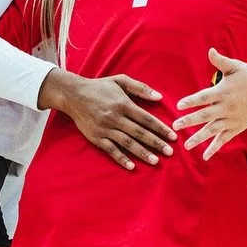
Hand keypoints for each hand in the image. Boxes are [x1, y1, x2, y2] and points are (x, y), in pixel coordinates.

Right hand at [42, 70, 175, 170]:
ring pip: (127, 143)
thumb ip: (140, 88)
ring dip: (142, 153)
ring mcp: (105, 129)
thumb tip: (159, 97)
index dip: (160, 128)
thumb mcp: (120, 80)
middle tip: (170, 152)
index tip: (173, 137)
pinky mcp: (96, 137)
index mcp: (123, 104)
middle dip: (156, 143)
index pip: (146, 119)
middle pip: (139, 133)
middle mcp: (115, 118)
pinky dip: (121, 158)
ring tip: (155, 161)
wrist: (73, 95)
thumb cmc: (100, 87)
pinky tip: (131, 166)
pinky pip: (110, 150)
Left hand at [174, 50, 246, 157]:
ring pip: (213, 130)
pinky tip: (205, 156)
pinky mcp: (237, 127)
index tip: (178, 106)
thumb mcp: (235, 66)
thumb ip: (220, 61)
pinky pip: (224, 139)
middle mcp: (227, 107)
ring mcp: (232, 119)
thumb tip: (210, 50)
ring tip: (186, 146)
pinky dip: (215, 147)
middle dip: (189, 121)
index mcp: (223, 91)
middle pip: (205, 116)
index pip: (204, 98)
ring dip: (199, 138)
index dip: (191, 102)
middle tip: (175, 126)